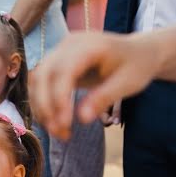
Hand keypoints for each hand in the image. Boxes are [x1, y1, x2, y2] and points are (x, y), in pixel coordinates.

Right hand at [30, 31, 158, 138]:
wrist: (138, 51)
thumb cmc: (137, 66)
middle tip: (59, 132)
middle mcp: (69, 44)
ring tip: (58, 131)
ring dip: (41, 107)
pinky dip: (43, 103)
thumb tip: (82, 118)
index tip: (65, 123)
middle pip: (43, 74)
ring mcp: (60, 51)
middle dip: (45, 106)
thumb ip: (105, 97)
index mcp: (89, 45)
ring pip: (37, 79)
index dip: (59, 98)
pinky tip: (55, 122)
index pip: (63, 71)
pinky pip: (40, 82)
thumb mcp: (128, 83)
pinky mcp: (57, 62)